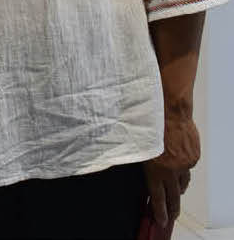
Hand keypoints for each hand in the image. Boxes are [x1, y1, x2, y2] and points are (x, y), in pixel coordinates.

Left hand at [144, 112, 200, 227]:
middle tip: (171, 217)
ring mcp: (185, 164)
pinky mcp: (194, 156)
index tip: (161, 220)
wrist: (170, 113)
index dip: (159, 211)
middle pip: (173, 195)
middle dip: (172, 208)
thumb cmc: (150, 126)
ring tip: (175, 192)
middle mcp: (172, 170)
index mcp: (156, 170)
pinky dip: (183, 167)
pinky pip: (188, 167)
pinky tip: (178, 161)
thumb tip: (147, 176)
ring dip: (178, 187)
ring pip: (182, 181)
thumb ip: (144, 165)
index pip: (158, 197)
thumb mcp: (139, 149)